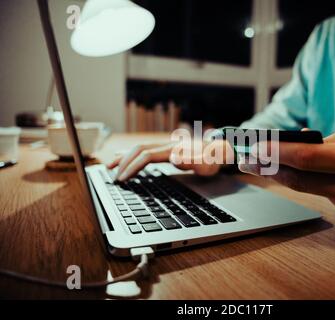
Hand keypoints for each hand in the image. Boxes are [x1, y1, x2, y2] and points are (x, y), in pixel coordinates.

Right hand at [108, 139, 233, 180]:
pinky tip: (124, 159)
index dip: (133, 167)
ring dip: (124, 157)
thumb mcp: (207, 163)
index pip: (146, 156)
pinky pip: (145, 151)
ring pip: (139, 148)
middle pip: (138, 150)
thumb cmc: (214, 160)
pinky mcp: (166, 150)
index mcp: (173, 149)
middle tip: (113, 177)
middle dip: (124, 163)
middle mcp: (167, 145)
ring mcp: (165, 147)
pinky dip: (132, 155)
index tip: (123, 178)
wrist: (219, 151)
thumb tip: (175, 158)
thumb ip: (194, 161)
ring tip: (109, 167)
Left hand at [239, 122, 334, 221]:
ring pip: (307, 189)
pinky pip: (321, 196)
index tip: (255, 148)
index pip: (310, 159)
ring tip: (258, 163)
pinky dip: (311, 182)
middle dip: (267, 169)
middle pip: (300, 181)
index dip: (279, 154)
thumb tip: (293, 142)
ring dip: (282, 175)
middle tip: (244, 159)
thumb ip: (326, 140)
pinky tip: (304, 171)